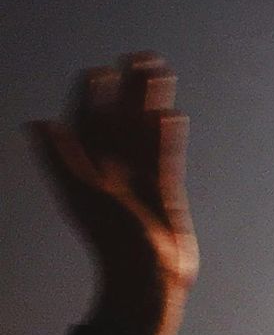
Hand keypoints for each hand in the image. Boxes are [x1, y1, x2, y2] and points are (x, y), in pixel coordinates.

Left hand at [29, 53, 197, 334]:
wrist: (147, 277)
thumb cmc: (112, 241)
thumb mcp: (83, 195)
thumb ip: (61, 158)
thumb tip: (37, 124)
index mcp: (88, 171)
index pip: (87, 124)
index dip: (91, 97)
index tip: (99, 70)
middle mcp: (111, 172)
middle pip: (119, 121)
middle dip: (128, 90)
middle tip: (139, 57)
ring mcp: (138, 181)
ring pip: (144, 132)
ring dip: (151, 103)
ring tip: (161, 72)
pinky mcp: (164, 192)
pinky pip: (165, 155)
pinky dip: (168, 135)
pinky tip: (174, 115)